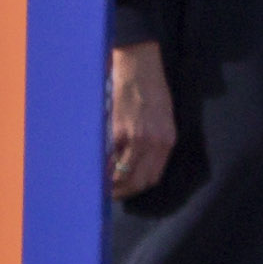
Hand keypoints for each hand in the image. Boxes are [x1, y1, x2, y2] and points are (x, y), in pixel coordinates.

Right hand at [105, 40, 173, 199]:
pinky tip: (95, 169)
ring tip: (100, 184)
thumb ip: (154, 143)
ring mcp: (135, 139)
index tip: (126, 189)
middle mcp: (154, 144)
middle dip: (123, 191)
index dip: (137, 187)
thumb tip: (137, 163)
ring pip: (122, 175)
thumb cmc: (152, 93)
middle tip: (109, 192)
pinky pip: (109, 159)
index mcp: (167, 141)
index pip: (152, 178)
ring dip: (110, 184)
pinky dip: (102, 168)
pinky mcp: (117, 131)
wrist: (140, 70)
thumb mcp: (163, 120)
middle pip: (138, 181)